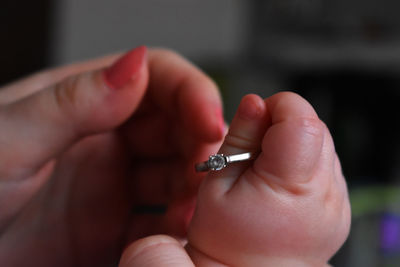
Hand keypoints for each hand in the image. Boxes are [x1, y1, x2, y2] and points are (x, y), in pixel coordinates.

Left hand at [0, 46, 223, 265]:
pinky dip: (175, 229)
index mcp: (85, 102)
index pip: (159, 79)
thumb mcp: (8, 139)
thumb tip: (136, 65)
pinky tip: (175, 236)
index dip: (192, 93)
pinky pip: (160, 223)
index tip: (211, 122)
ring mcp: (113, 185)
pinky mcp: (114, 228)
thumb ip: (73, 102)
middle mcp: (107, 139)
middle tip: (210, 169)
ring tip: (196, 208)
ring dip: (194, 189)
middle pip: (177, 127)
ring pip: (176, 175)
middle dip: (200, 145)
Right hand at [118, 93, 349, 266]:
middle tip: (256, 151)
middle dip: (284, 125)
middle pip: (315, 127)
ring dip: (294, 143)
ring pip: (322, 143)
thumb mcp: (218, 183)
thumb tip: (254, 102)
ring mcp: (338, 203)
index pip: (302, 119)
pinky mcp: (340, 207)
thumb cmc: (225, 240)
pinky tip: (282, 182)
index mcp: (291, 188)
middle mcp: (325, 196)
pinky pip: (326, 165)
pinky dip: (303, 162)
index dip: (277, 108)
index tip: (256, 121)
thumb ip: (240, 137)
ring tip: (268, 171)